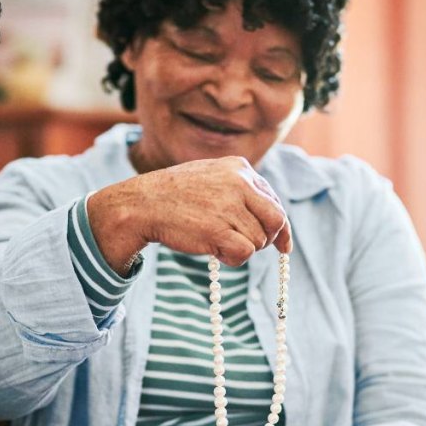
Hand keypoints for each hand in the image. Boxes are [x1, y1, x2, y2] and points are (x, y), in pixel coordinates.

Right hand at [89, 157, 291, 274]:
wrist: (142, 204)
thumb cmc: (176, 195)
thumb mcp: (211, 178)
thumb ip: (240, 191)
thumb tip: (273, 220)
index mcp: (239, 167)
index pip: (274, 200)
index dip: (280, 226)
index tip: (283, 245)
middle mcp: (239, 183)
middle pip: (276, 220)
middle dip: (268, 238)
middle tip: (248, 246)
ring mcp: (229, 206)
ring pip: (259, 240)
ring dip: (242, 248)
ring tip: (217, 242)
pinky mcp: (219, 230)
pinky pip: (245, 253)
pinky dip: (233, 258)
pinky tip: (216, 251)